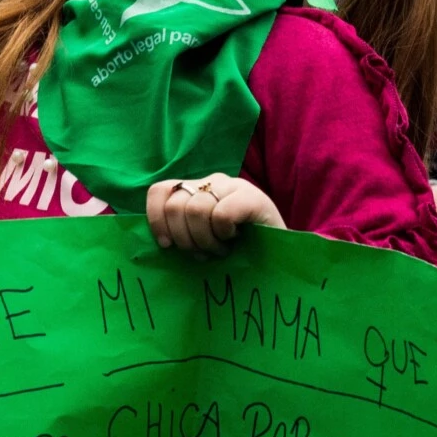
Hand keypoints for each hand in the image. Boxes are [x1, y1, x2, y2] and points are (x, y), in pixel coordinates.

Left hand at [145, 173, 283, 255]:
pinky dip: (223, 234)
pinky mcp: (252, 196)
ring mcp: (232, 186)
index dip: (156, 219)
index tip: (166, 245)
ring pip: (195, 210)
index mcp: (195, 189)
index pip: (159, 191)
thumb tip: (158, 239)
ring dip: (205, 240)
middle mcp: (211, 182)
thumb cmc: (236, 250)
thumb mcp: (202, 237)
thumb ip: (181, 229)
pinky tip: (233, 239)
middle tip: (202, 253)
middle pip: (175, 206)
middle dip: (184, 238)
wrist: (280, 255)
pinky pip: (221, 215)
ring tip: (220, 249)